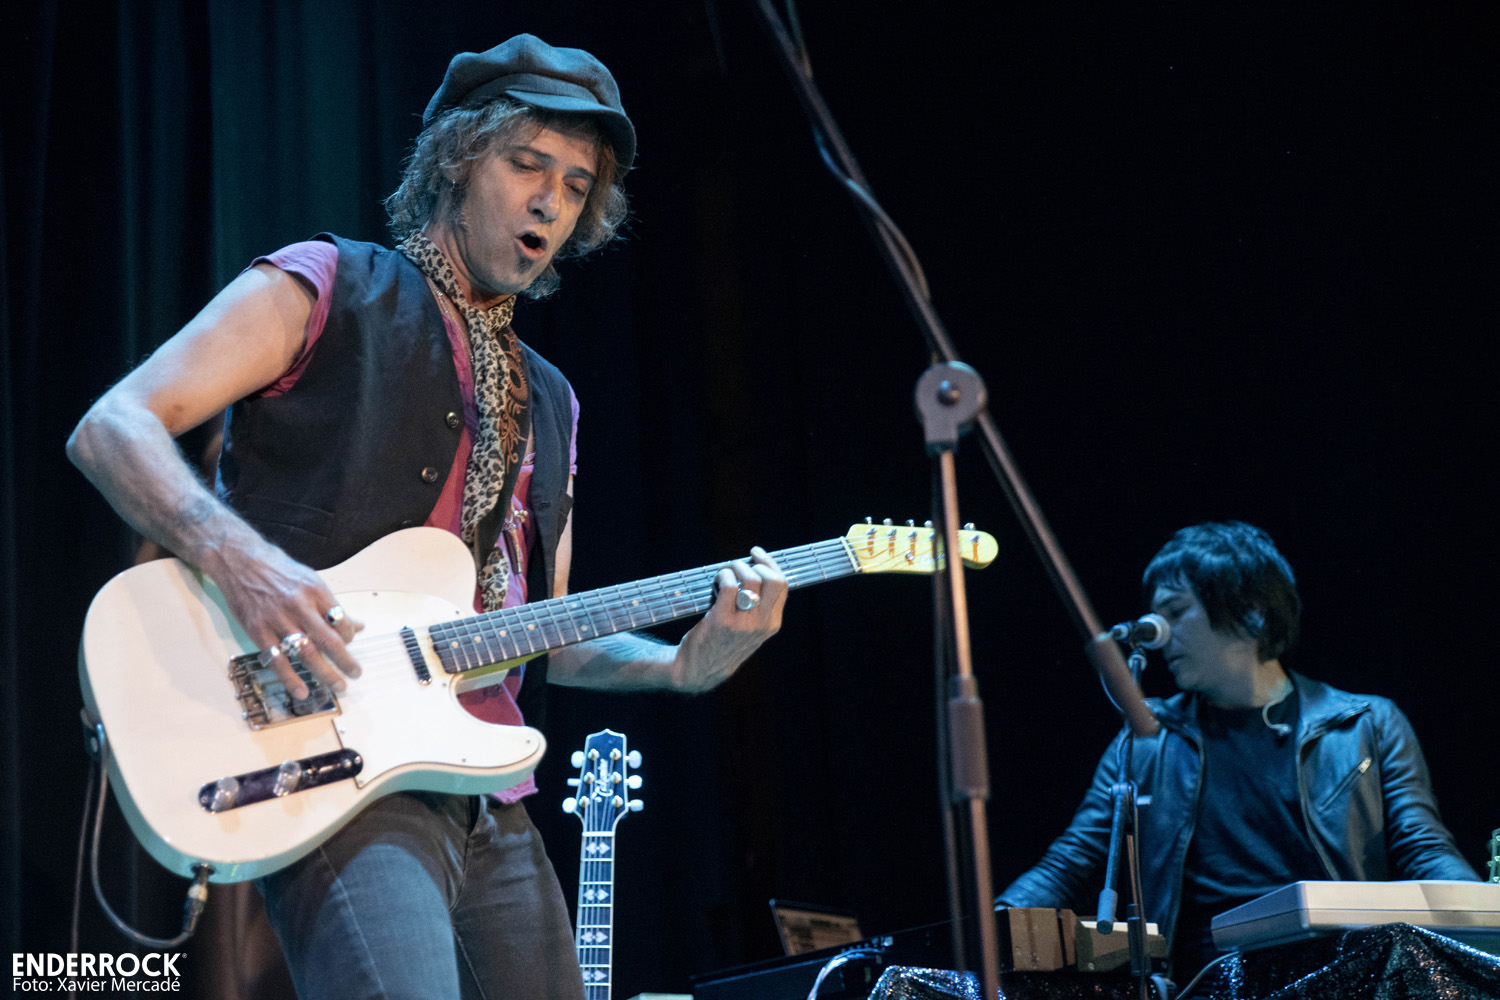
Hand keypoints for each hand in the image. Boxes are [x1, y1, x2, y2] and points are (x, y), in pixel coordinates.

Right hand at [210, 533, 364, 699]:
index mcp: (315, 591)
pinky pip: (277, 660)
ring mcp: (277, 620)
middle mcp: (299, 606)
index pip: (341, 620)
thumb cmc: (279, 571)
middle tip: (356, 674)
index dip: (350, 636)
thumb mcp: (310, 581)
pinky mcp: (258, 631)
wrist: (239, 562)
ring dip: (325, 673)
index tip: (350, 645)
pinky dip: (291, 678)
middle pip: (328, 640)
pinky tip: (302, 691)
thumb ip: (332, 606)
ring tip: (338, 686)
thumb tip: (358, 625)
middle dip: (345, 661)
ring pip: (306, 653)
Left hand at [672, 546, 786, 692]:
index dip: (769, 563)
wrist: (698, 671)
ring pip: (751, 578)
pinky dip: (721, 576)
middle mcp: (762, 624)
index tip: (756, 554)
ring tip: (723, 574)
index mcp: (772, 624)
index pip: (782, 584)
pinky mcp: (722, 620)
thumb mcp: (749, 629)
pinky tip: (714, 583)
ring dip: (735, 567)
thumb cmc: (722, 643)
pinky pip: (728, 585)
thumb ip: (758, 606)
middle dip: (755, 563)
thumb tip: (754, 567)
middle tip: (737, 565)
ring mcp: (743, 623)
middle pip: (772, 579)